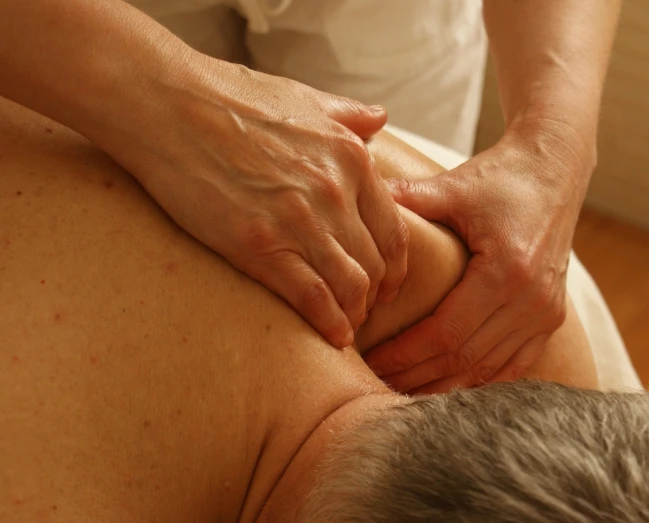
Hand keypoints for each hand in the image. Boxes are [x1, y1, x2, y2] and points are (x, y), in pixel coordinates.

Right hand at [97, 56, 408, 347]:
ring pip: (351, 287)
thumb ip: (349, 114)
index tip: (386, 285)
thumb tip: (380, 118)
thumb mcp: (303, 96)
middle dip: (375, 297)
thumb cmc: (229, 97)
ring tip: (347, 326)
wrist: (166, 104)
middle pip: (375, 265)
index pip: (394, 232)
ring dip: (354, 315)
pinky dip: (328, 324)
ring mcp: (300, 221)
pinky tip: (331, 337)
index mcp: (351, 159)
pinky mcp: (259, 246)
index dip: (395, 268)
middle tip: (364, 310)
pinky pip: (312, 298)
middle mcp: (336, 192)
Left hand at [364, 125, 593, 392]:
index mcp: (507, 271)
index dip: (407, 354)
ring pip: (488, 369)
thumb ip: (408, 199)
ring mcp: (546, 313)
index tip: (372, 362)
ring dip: (445, 384)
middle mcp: (532, 300)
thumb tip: (359, 196)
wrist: (554, 170)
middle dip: (418, 375)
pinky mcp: (551, 317)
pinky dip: (479, 379)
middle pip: (465, 358)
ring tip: (404, 390)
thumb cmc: (500, 177)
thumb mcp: (453, 186)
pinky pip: (514, 365)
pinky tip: (448, 387)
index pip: (447, 332)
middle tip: (376, 382)